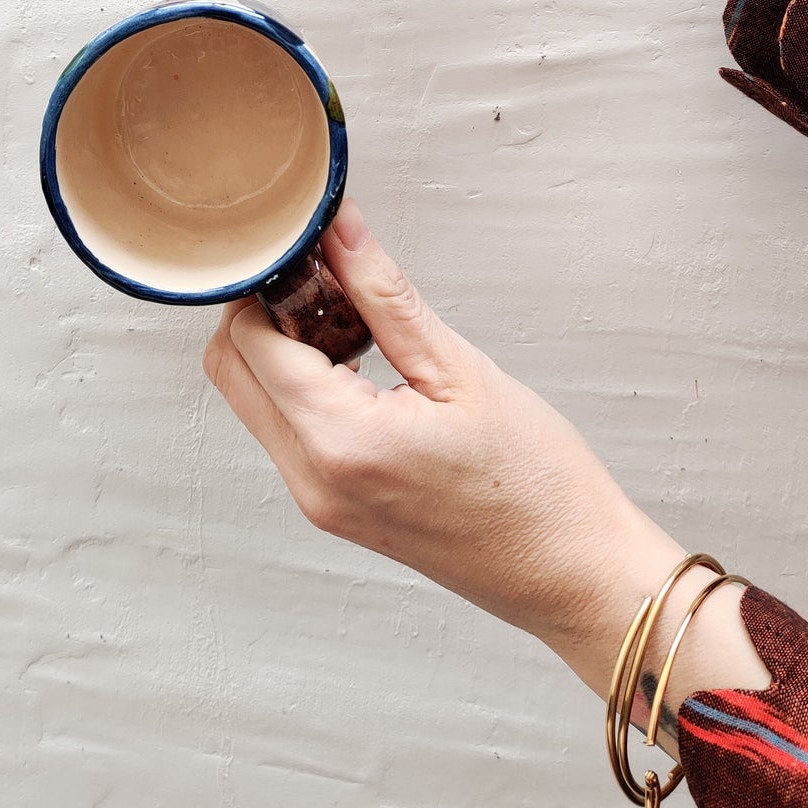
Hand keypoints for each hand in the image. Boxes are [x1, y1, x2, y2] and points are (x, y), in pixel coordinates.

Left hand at [204, 199, 685, 695]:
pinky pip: (286, 433)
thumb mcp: (460, 369)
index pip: (249, 338)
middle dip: (264, 313)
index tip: (314, 253)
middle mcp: (312, 480)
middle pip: (231, 369)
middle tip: (330, 285)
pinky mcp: (333, 509)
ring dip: (282, 351)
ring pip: (253, 400)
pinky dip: (302, 389)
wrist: (576, 576)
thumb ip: (384, 294)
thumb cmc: (539, 485)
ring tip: (358, 327)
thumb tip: (337, 231)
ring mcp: (318, 502)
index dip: (272, 283)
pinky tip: (363, 369)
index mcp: (339, 442)